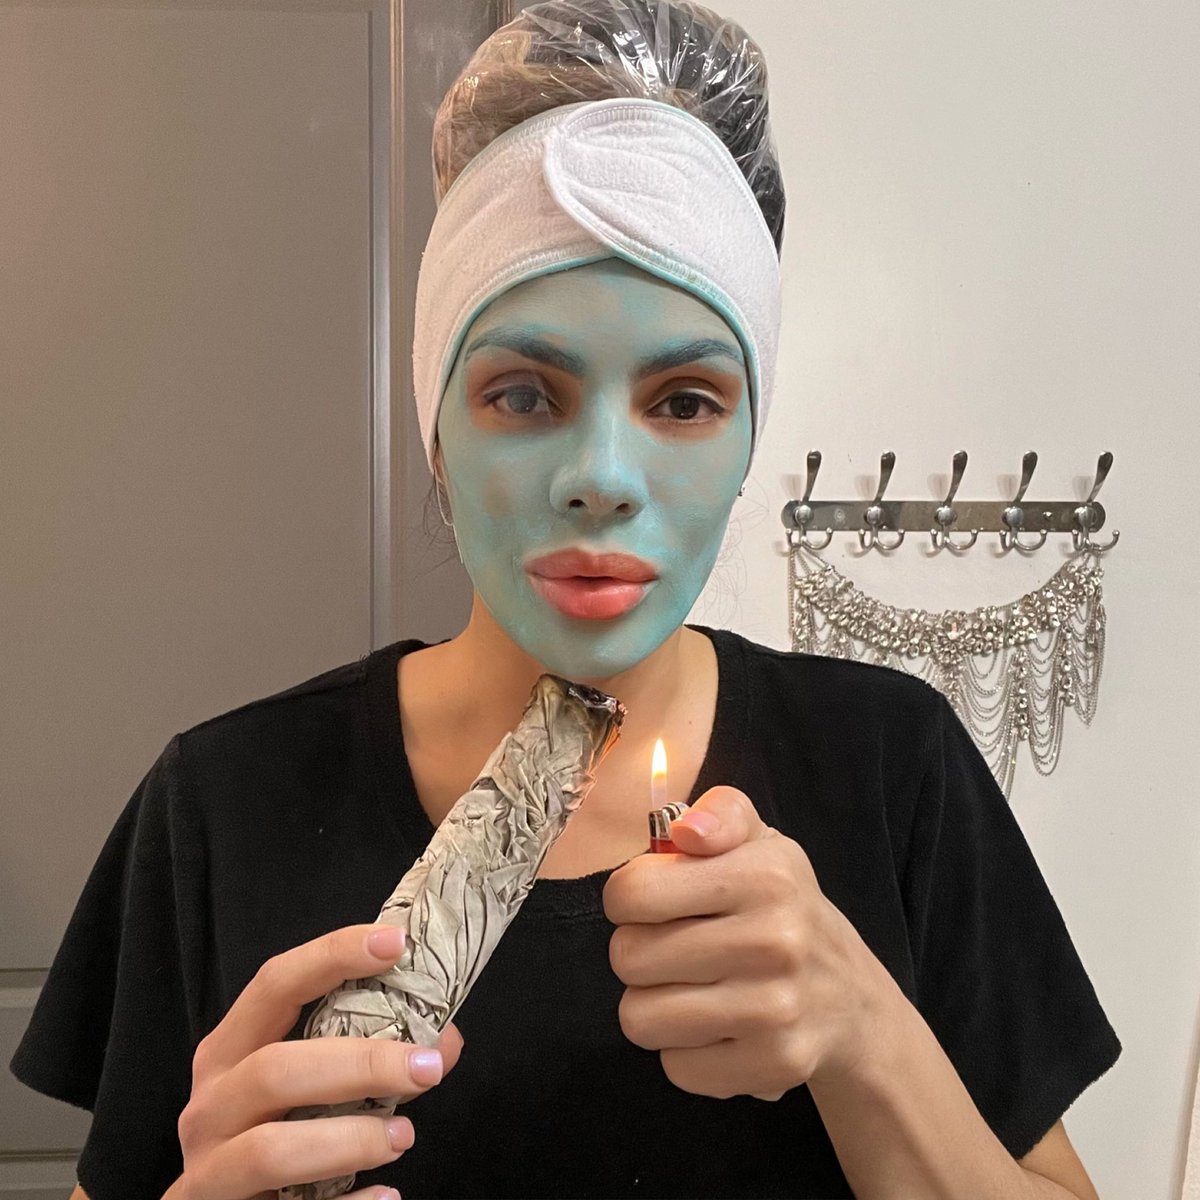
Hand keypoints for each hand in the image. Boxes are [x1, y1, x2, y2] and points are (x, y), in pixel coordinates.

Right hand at [164, 924, 462, 1199]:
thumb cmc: (271, 1133)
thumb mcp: (305, 1086)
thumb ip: (366, 1053)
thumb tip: (442, 1040)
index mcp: (229, 1052)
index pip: (275, 983)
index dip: (332, 956)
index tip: (395, 944)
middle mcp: (209, 1106)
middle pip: (275, 1069)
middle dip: (360, 1064)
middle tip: (428, 1067)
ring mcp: (208, 1171)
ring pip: (271, 1149)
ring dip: (349, 1139)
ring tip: (404, 1136)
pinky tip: (386, 1196)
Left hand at [603, 786, 892, 1101]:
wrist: (851, 998)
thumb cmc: (782, 908)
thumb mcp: (761, 842)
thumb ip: (720, 813)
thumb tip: (686, 830)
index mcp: (764, 875)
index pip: (632, 893)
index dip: (629, 898)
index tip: (657, 902)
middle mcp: (774, 940)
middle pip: (627, 957)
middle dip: (639, 951)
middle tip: (677, 948)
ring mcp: (775, 1009)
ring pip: (640, 1018)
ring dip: (655, 1004)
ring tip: (692, 988)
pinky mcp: (773, 1065)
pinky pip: (675, 1066)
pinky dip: (685, 1050)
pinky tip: (718, 1027)